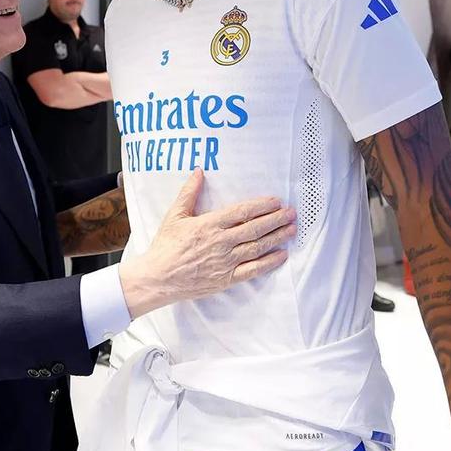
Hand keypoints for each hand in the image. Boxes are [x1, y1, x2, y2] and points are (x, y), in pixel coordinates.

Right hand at [119, 169, 295, 318]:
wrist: (159, 278)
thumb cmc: (166, 245)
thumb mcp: (175, 215)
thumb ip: (189, 192)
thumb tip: (198, 171)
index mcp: (209, 224)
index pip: (242, 212)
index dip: (261, 206)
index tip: (276, 201)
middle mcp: (221, 242)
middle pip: (255, 228)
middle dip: (276, 219)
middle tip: (291, 212)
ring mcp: (226, 262)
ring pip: (258, 247)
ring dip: (277, 237)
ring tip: (291, 229)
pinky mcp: (227, 279)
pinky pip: (253, 270)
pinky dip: (269, 262)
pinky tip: (281, 255)